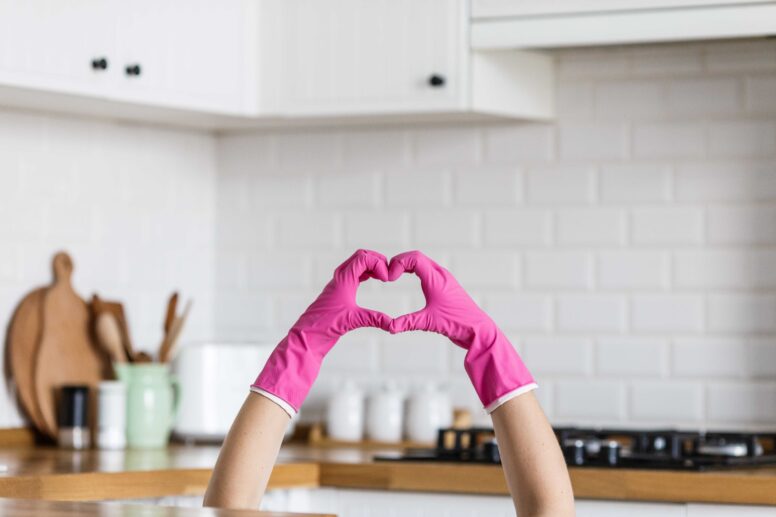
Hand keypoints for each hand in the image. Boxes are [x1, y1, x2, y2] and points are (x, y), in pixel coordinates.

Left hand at [252, 249, 390, 414]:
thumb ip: (375, 319)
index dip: (378, 263)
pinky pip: (354, 274)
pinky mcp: (338, 292)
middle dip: (376, 260)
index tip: (387, 278)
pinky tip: (374, 280)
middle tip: (388, 273)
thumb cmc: (325, 327)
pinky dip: (366, 273)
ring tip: (383, 276)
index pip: (363, 258)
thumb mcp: (353, 321)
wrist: (307, 337)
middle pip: (360, 256)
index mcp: (343, 280)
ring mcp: (338, 284)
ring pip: (356, 264)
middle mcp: (340, 278)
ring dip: (371, 265)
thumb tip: (394, 324)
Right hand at [387, 251, 535, 411]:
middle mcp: (441, 274)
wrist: (478, 329)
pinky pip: (427, 270)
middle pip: (417, 257)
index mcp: (436, 278)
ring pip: (423, 262)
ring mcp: (444, 279)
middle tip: (388, 274)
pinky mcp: (445, 286)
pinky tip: (408, 278)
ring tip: (394, 274)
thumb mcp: (428, 322)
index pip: (414, 258)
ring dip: (407, 264)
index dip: (398, 263)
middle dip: (400, 262)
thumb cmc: (457, 323)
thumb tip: (389, 327)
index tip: (389, 278)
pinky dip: (415, 270)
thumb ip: (407, 322)